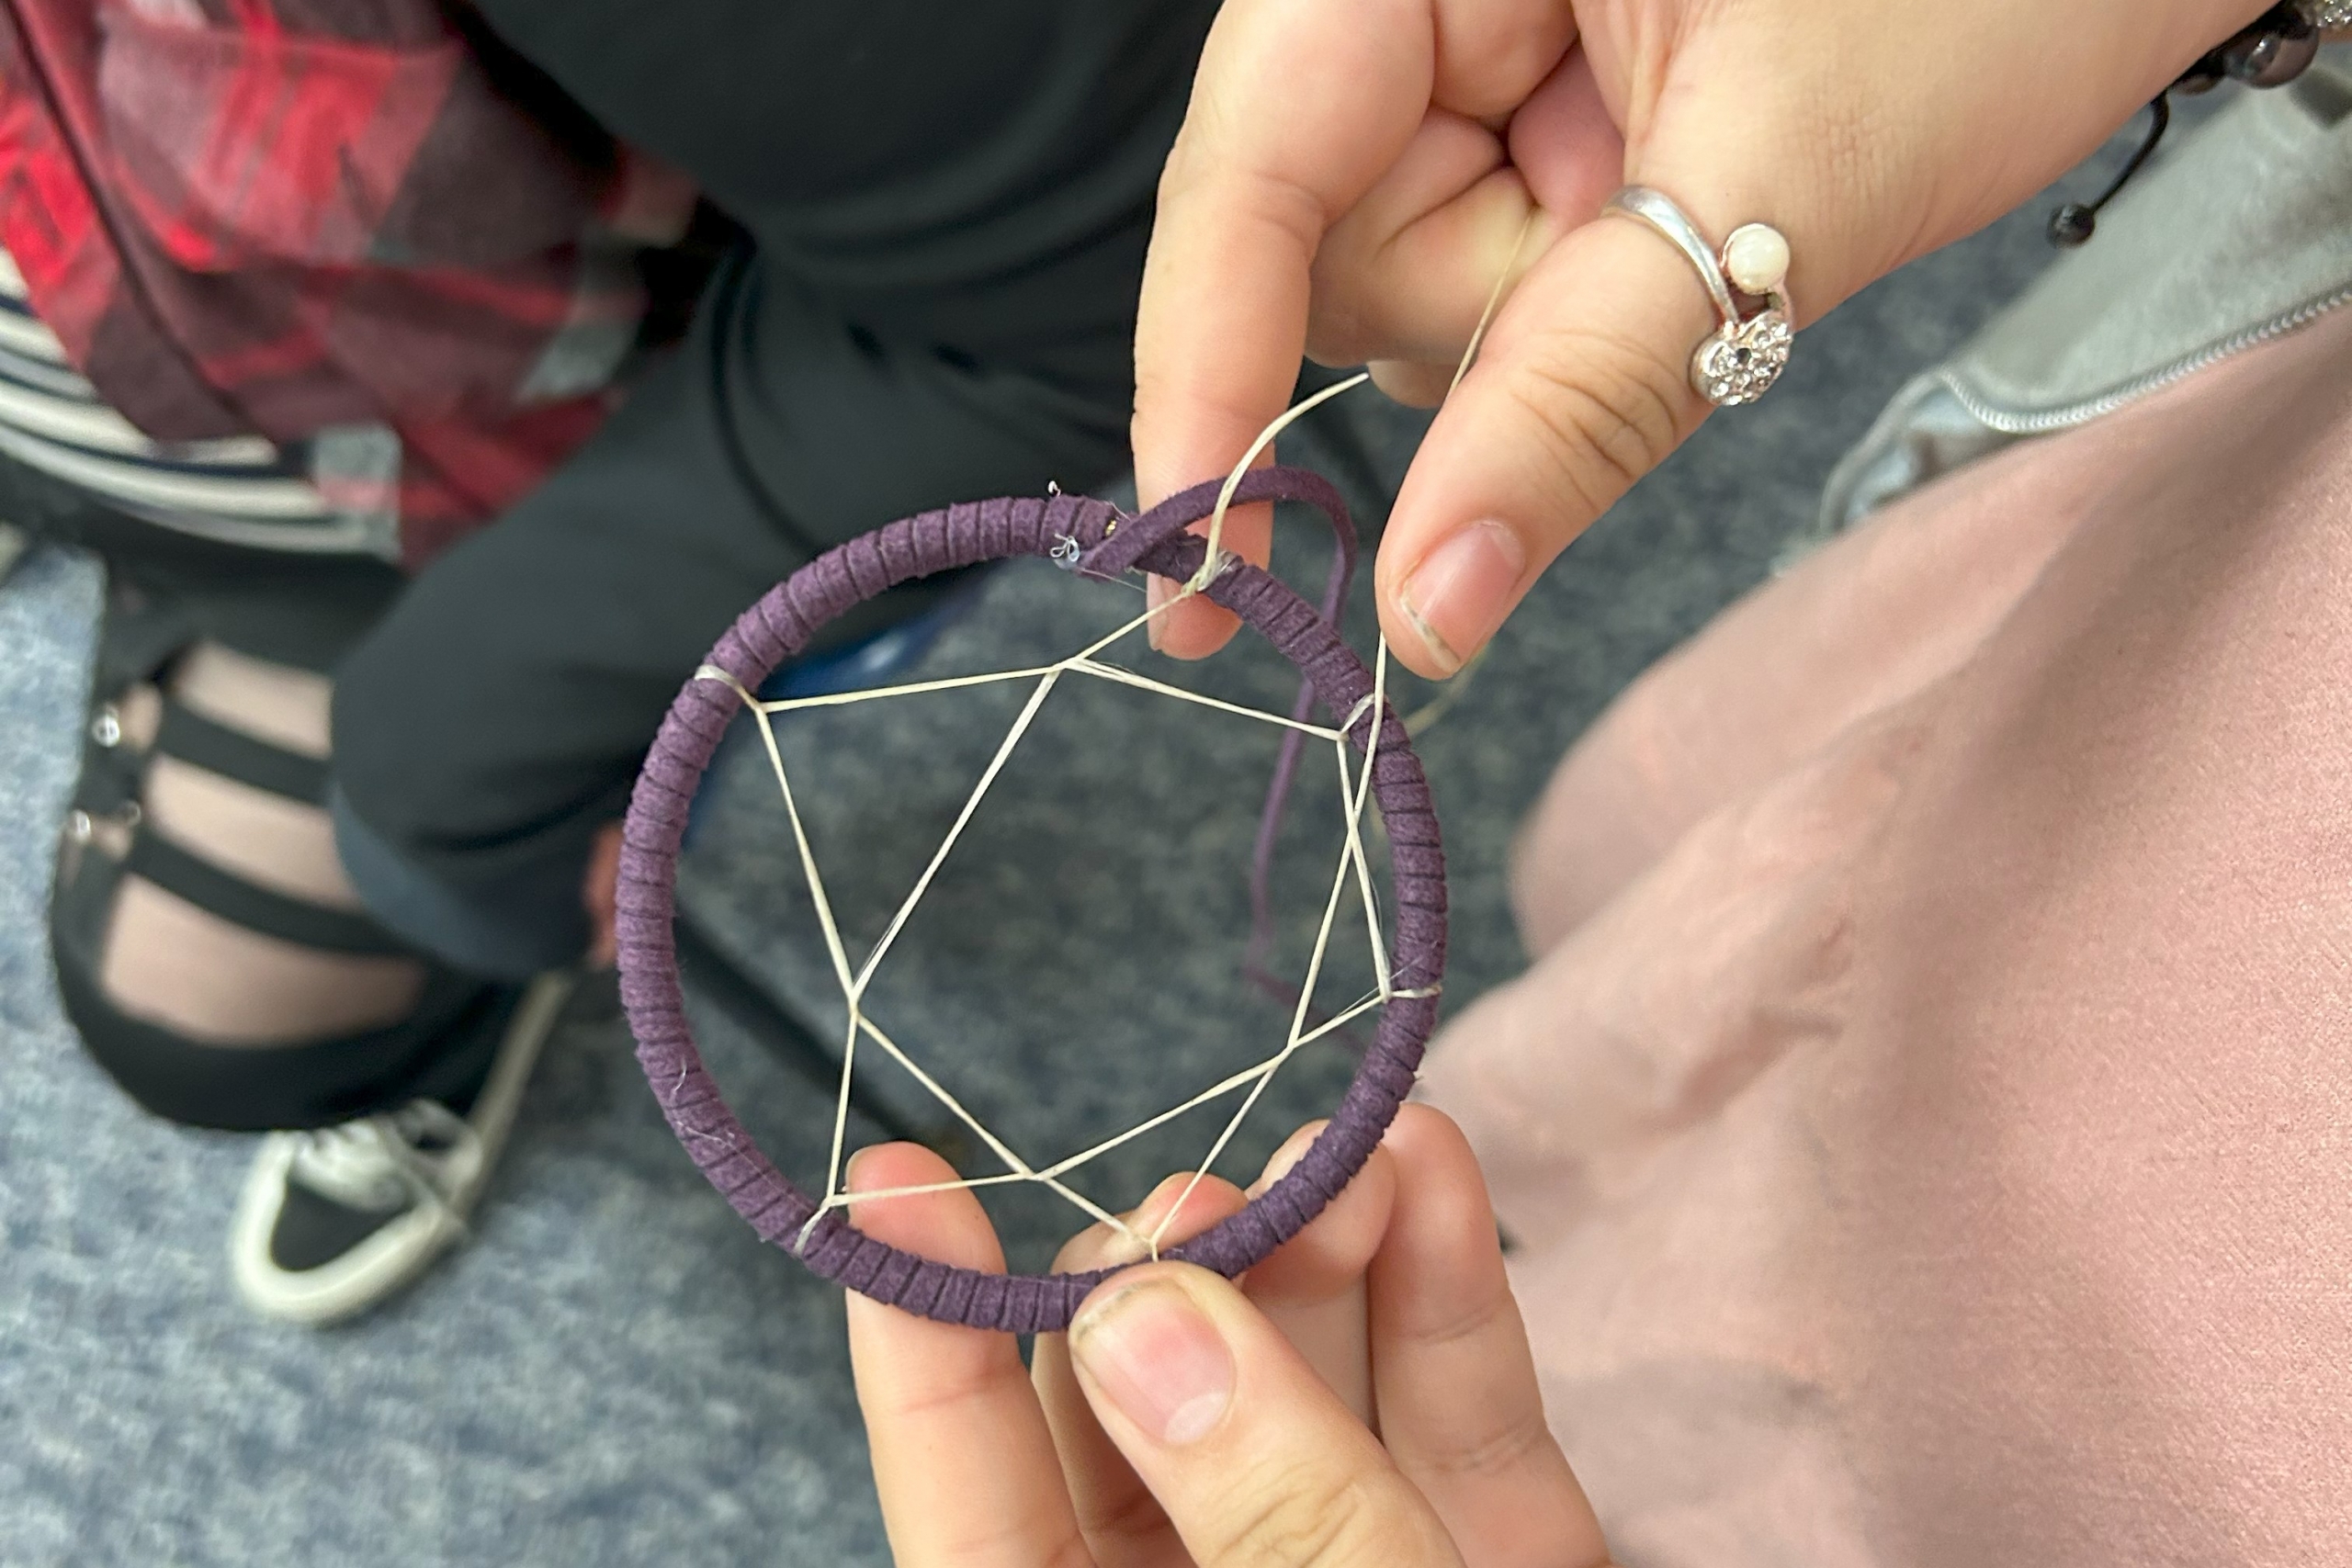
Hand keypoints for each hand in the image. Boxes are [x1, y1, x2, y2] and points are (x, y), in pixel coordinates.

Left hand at [846, 1104, 1604, 1565]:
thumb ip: (1276, 1517)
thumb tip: (1139, 1320)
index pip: (974, 1503)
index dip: (925, 1343)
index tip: (894, 1172)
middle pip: (1142, 1415)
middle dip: (1181, 1272)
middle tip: (1223, 1194)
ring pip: (1301, 1390)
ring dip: (1325, 1249)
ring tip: (1354, 1147)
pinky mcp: (1486, 1554)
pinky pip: (1449, 1413)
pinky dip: (1447, 1292)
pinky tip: (1436, 1170)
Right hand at [1132, 0, 2262, 672]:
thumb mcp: (1774, 187)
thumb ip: (1576, 399)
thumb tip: (1421, 614)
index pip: (1244, 172)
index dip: (1202, 371)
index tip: (1186, 559)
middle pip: (1310, 251)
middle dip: (1466, 331)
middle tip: (1655, 278)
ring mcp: (1459, 61)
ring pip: (1397, 292)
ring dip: (1534, 333)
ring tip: (1713, 214)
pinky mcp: (1519, 128)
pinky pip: (1478, 289)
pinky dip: (1564, 324)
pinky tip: (1675, 240)